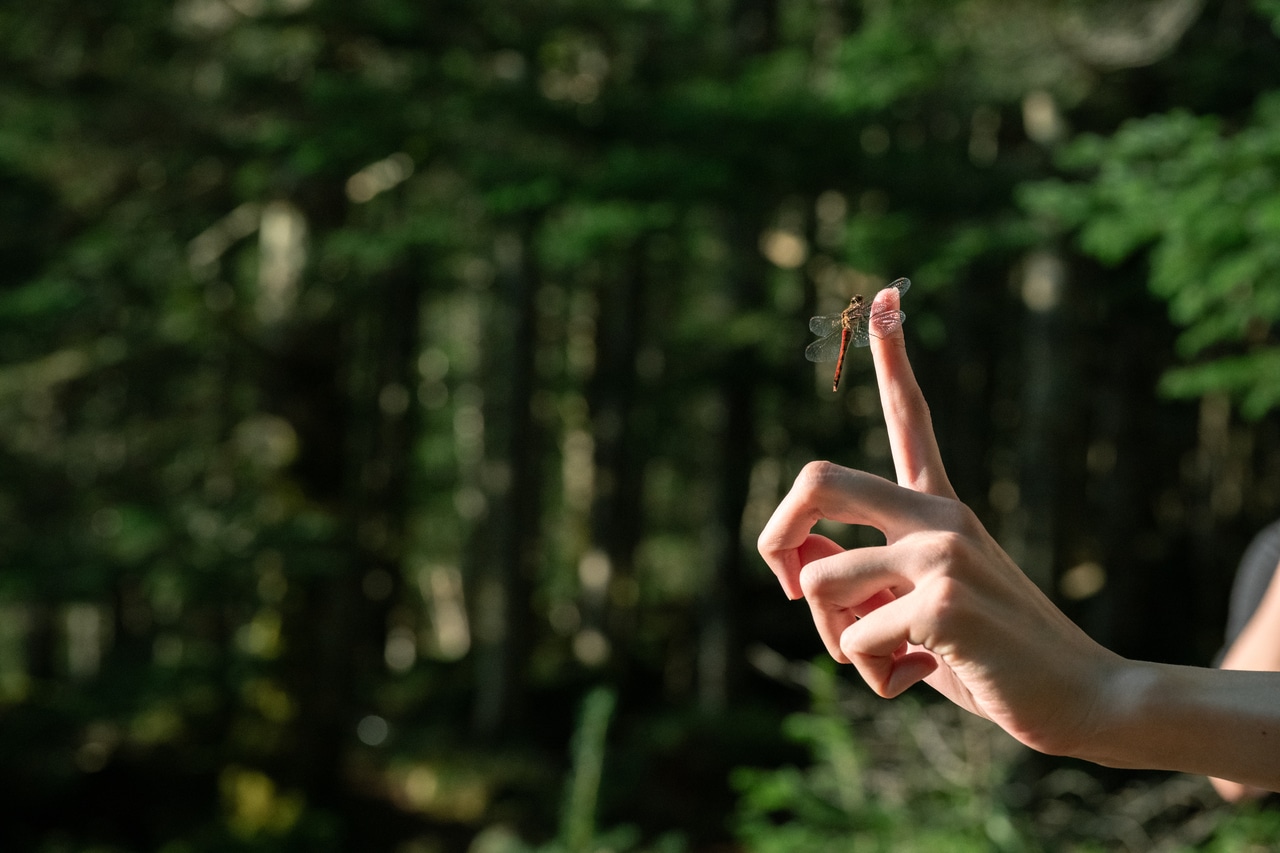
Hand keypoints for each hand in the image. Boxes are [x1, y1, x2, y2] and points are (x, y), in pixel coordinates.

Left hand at [757, 284, 1118, 756]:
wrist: (1086, 701)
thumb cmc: (987, 658)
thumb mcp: (910, 610)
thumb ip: (857, 579)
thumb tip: (799, 555)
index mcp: (938, 506)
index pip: (909, 418)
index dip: (892, 359)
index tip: (887, 297)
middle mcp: (939, 513)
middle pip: (816, 479)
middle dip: (775, 535)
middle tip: (787, 586)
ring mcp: (943, 550)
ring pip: (820, 582)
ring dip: (837, 640)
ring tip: (897, 659)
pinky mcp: (944, 600)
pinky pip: (855, 641)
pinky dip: (876, 676)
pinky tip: (929, 676)